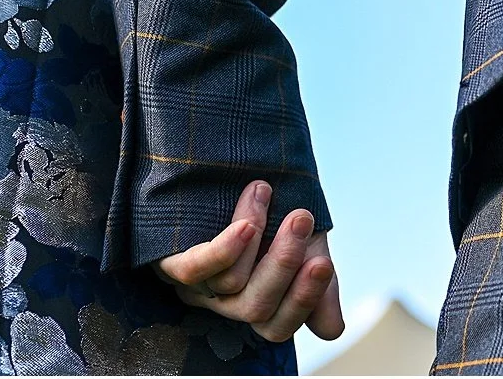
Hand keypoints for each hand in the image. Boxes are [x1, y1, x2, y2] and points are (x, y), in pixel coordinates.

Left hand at [153, 182, 344, 342]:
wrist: (232, 172)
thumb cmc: (277, 215)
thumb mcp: (308, 245)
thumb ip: (320, 282)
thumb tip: (333, 331)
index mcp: (258, 303)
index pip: (278, 326)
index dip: (302, 301)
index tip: (321, 262)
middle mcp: (225, 303)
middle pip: (256, 308)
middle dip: (284, 263)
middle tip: (302, 219)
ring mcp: (196, 287)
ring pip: (232, 282)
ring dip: (257, 233)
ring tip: (265, 190)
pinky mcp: (170, 266)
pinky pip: (195, 271)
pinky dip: (224, 250)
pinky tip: (243, 225)